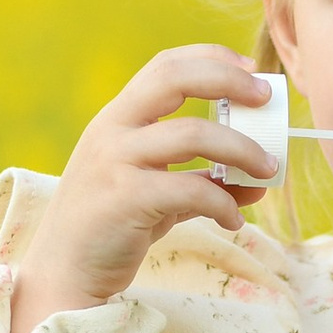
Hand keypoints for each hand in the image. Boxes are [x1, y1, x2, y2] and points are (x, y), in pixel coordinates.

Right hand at [9, 44, 275, 332]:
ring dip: (241, 149)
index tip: (250, 71)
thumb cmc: (111, 229)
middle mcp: (113, 130)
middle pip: (174, 79)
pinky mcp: (125, 199)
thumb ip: (203, 182)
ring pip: (192, 133)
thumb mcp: (158, 195)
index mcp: (118, 119)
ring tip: (267, 169)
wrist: (65, 273)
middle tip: (267, 99)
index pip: (166, 66)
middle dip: (228, 81)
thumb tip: (258, 182)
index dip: (211, 59)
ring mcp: (115, 162)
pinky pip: (191, 190)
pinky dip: (223, 203)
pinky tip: (234, 220)